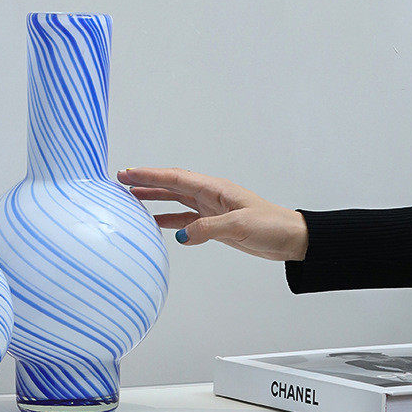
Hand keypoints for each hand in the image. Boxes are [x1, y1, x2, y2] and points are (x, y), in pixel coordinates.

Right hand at [117, 167, 307, 261]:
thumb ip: (208, 229)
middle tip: (121, 180)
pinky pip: (184, 218)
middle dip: (146, 181)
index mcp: (214, 188)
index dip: (150, 176)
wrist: (291, 239)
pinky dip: (168, 218)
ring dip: (153, 198)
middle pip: (171, 185)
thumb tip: (180, 236)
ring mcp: (210, 208)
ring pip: (175, 199)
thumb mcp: (239, 226)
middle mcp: (209, 195)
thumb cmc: (271, 226)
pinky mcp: (214, 223)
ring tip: (130, 197)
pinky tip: (155, 222)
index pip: (175, 179)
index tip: (128, 173)